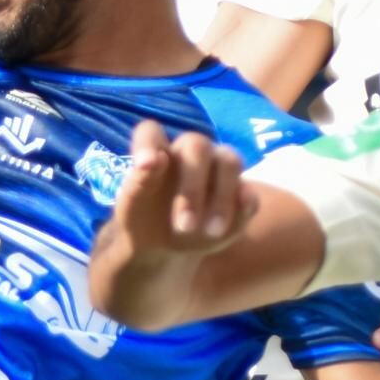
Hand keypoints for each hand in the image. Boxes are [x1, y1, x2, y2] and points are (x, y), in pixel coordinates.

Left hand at [100, 119, 246, 261]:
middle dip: (192, 186)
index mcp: (157, 150)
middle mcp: (190, 152)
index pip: (151, 132)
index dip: (148, 144)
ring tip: (210, 232)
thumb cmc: (143, 220)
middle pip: (198, 146)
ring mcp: (218, 169)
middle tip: (183, 226)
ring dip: (222, 198)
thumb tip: (151, 160)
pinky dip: (243, 207)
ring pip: (230, 163)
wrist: (164, 247)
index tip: (146, 165)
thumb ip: (138, 183)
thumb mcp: (131, 208)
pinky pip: (249, 194)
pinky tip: (228, 228)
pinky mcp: (239, 194)